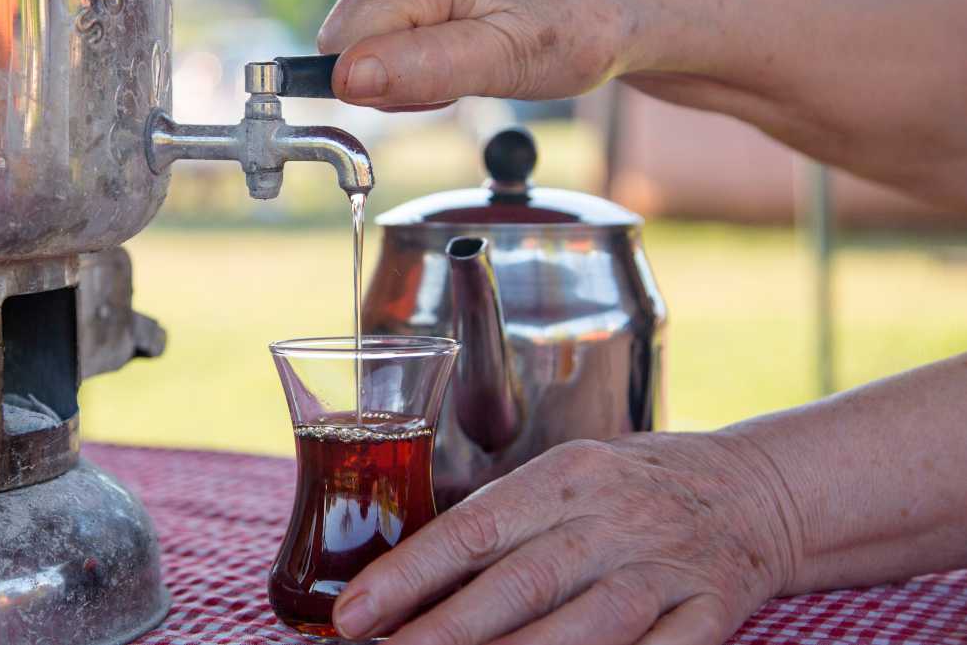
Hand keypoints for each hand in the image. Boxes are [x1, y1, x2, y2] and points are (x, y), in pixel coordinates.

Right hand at [317, 0, 638, 109]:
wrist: (605, 3)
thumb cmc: (571, 31)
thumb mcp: (504, 64)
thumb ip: (423, 70)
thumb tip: (349, 79)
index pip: (344, 43)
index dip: (387, 81)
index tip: (447, 79)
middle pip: (346, 37)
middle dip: (395, 70)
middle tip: (464, 64)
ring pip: (357, 33)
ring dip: (405, 60)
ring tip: (468, 47)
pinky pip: (374, 18)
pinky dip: (409, 41)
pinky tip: (457, 31)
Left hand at [331, 434, 801, 644]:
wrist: (751, 488)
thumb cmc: (632, 485)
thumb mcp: (565, 475)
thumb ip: (501, 519)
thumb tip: (408, 577)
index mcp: (565, 477)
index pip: (474, 527)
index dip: (410, 573)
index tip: (353, 612)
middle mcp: (612, 520)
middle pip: (521, 583)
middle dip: (447, 631)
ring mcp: (664, 569)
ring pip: (587, 626)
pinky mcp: (710, 612)